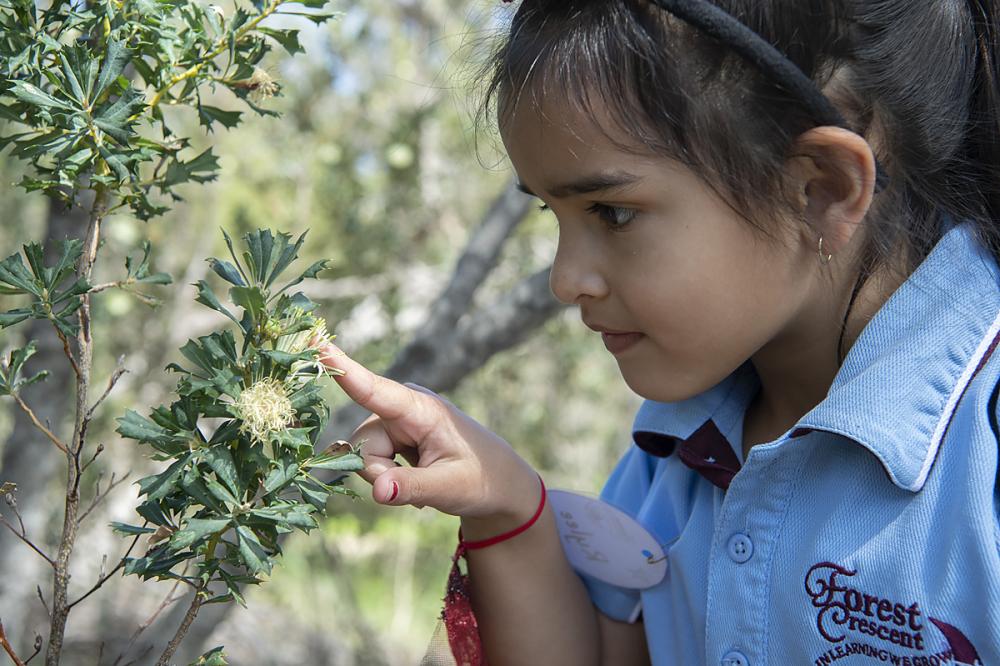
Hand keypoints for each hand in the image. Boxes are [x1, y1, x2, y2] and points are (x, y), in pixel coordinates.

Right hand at [318, 343, 540, 530]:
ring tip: (422, 481)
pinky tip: (416, 478)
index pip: (374, 388)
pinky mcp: (392, 433)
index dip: (342, 368)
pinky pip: (372, 460)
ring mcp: (396, 419)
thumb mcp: (450, 487)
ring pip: (364, 456)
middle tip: (417, 488)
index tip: (317, 342)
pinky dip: (390, 477)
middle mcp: (403, 406)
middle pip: (364, 445)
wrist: (498, 483)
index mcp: (421, 408)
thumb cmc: (482, 479)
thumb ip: (411, 487)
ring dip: (387, 478)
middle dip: (381, 474)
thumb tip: (377, 491)